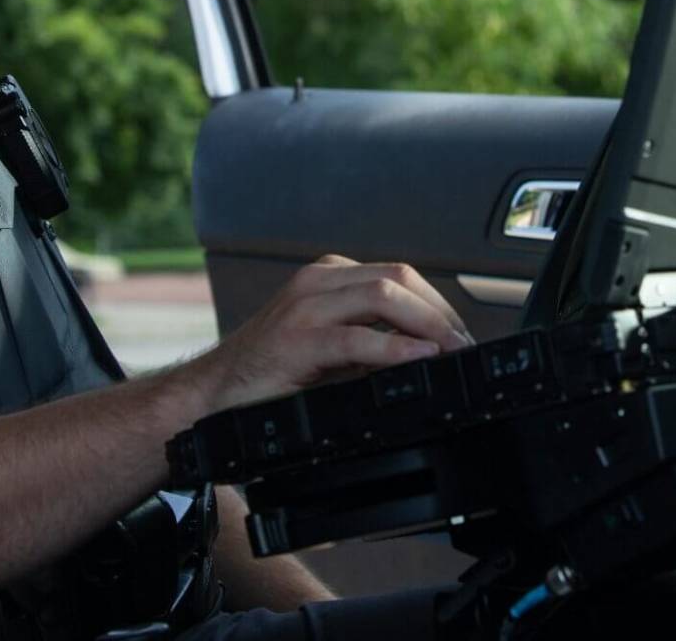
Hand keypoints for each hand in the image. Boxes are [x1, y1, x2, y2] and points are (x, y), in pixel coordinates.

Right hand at [182, 255, 475, 413]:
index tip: (463, 338)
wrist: (209, 399)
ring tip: (451, 353)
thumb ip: (375, 347)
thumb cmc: (269, 378)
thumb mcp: (332, 354)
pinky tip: (418, 359)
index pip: (399, 276)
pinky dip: (395, 347)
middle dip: (442, 314)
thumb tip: (432, 357)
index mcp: (327, 278)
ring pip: (383, 295)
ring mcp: (304, 306)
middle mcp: (317, 282)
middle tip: (466, 349)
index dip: (439, 305)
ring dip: (428, 324)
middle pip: (398, 279)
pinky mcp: (295, 339)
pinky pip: (355, 337)